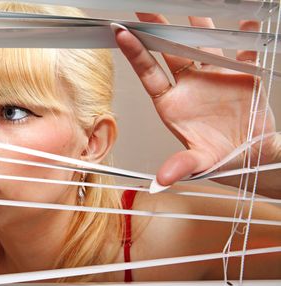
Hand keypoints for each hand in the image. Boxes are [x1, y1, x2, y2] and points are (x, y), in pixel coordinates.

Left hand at [113, 14, 278, 186]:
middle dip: (157, 27)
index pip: (149, 73)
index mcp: (172, 103)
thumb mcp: (200, 163)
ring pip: (203, 44)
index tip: (121, 32)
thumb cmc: (221, 159)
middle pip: (170, 50)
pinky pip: (244, 50)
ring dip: (196, 24)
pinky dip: (245, 36)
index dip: (135, 53)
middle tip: (145, 8)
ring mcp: (215, 77)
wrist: (254, 157)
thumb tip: (162, 180)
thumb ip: (180, 166)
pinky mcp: (242, 74)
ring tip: (189, 3)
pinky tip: (243, 21)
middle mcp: (190, 85)